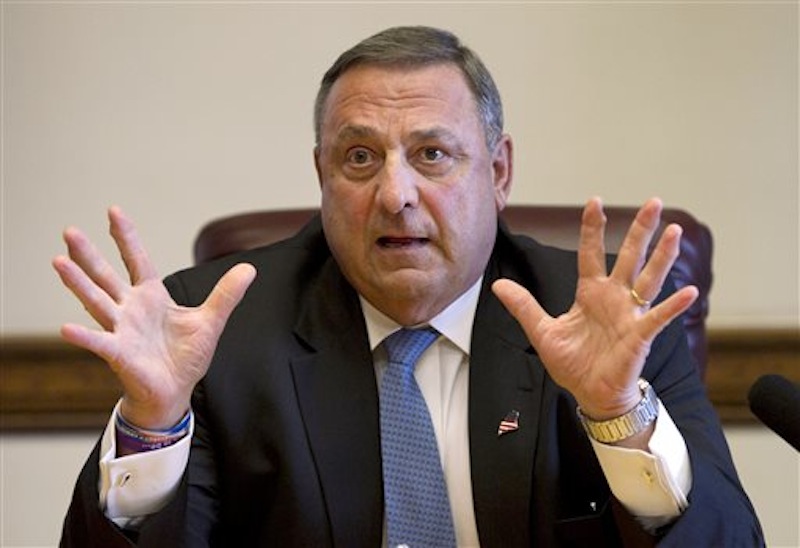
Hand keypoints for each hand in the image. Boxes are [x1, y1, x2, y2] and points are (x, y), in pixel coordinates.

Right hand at [53, 207, 255, 428]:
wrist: (175, 391)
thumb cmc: (185, 357)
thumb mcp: (211, 321)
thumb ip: (226, 294)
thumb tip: (249, 268)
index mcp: (152, 297)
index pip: (137, 261)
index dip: (126, 238)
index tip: (113, 211)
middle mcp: (130, 310)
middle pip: (106, 277)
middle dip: (88, 255)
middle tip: (69, 231)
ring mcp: (121, 330)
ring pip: (96, 302)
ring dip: (78, 283)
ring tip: (59, 262)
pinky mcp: (120, 354)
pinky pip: (100, 343)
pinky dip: (85, 336)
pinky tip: (66, 328)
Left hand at [492, 198, 697, 421]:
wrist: (590, 394)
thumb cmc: (573, 363)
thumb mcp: (542, 332)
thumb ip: (524, 307)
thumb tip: (498, 286)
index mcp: (590, 293)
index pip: (590, 254)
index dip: (592, 229)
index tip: (594, 202)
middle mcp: (614, 298)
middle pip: (629, 256)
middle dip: (640, 230)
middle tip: (654, 202)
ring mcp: (630, 314)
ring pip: (648, 278)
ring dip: (662, 256)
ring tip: (674, 231)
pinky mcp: (640, 336)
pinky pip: (658, 317)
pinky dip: (673, 305)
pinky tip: (688, 291)